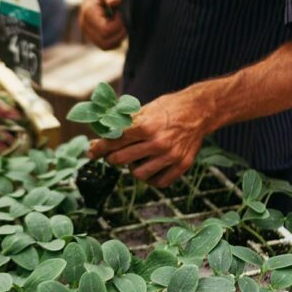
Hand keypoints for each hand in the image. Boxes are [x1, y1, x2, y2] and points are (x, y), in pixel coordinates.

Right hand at [80, 0, 126, 49]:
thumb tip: (114, 2)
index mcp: (88, 13)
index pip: (105, 31)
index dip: (117, 25)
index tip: (119, 13)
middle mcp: (85, 25)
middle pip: (105, 42)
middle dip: (118, 34)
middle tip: (122, 20)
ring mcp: (88, 33)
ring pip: (105, 46)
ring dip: (117, 38)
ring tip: (120, 24)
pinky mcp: (93, 37)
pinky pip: (106, 46)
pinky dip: (115, 41)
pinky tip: (117, 29)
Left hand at [88, 88, 212, 186]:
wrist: (200, 110)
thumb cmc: (169, 108)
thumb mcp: (145, 109)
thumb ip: (124, 124)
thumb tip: (101, 136)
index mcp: (146, 126)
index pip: (114, 141)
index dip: (98, 148)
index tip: (91, 152)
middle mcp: (158, 143)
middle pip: (121, 160)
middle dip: (111, 158)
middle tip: (112, 155)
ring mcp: (171, 156)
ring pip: (138, 174)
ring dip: (132, 168)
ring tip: (135, 159)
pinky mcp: (182, 165)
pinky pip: (159, 182)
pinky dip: (150, 178)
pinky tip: (149, 168)